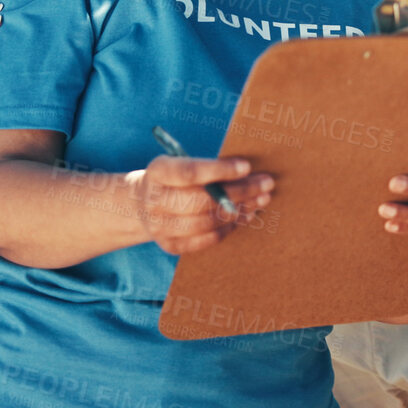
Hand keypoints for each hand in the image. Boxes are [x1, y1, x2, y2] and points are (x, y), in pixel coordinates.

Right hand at [132, 156, 271, 255]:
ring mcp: (160, 226)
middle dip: (239, 192)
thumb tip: (246, 171)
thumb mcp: (180, 162)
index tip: (247, 166)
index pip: (189, 172)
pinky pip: (205, 240)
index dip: (219, 170)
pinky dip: (228, 228)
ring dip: (238, 211)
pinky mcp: (170, 245)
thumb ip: (206, 167)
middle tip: (265, 184)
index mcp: (157, 172)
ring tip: (260, 200)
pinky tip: (244, 216)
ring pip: (206, 222)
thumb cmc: (173, 178)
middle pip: (201, 200)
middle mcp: (155, 201)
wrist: (142, 204)